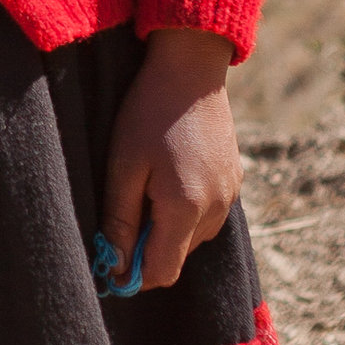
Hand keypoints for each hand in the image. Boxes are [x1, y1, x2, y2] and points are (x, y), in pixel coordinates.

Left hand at [100, 28, 241, 294]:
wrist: (192, 69)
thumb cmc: (149, 114)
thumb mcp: (123, 166)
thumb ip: (119, 221)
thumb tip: (114, 269)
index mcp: (186, 207)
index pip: (162, 272)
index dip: (132, 275)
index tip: (109, 260)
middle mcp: (216, 209)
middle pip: (176, 258)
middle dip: (146, 248)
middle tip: (123, 209)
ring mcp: (230, 197)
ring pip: (191, 239)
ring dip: (166, 229)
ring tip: (147, 185)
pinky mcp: (235, 183)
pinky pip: (206, 217)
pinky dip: (184, 211)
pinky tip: (169, 176)